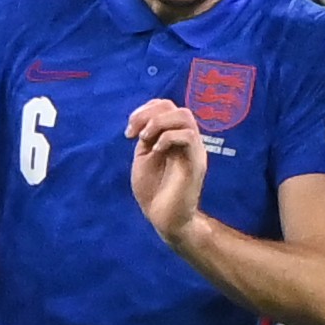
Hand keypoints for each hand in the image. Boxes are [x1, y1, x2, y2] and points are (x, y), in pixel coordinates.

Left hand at [124, 96, 214, 242]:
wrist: (164, 218)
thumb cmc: (154, 191)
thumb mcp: (144, 158)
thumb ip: (147, 138)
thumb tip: (144, 121)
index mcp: (174, 137)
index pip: (166, 107)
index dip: (145, 110)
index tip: (129, 132)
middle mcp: (187, 140)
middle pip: (176, 107)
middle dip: (149, 115)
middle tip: (133, 134)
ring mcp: (193, 150)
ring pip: (185, 116)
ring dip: (158, 123)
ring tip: (144, 140)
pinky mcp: (195, 163)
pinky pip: (188, 137)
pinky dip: (167, 138)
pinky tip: (155, 151)